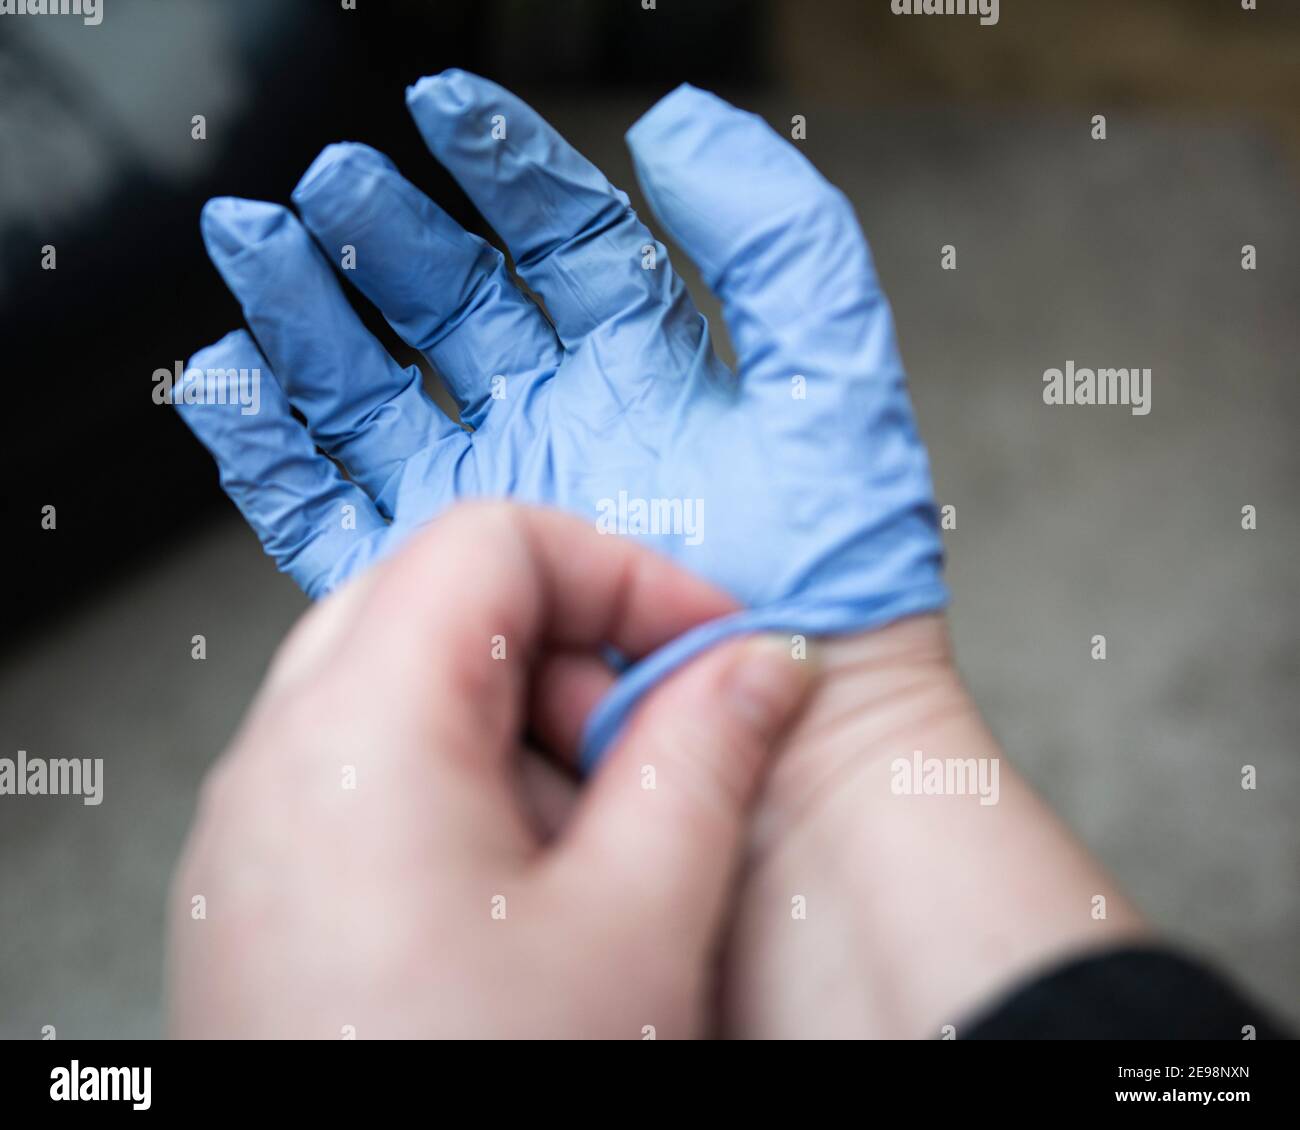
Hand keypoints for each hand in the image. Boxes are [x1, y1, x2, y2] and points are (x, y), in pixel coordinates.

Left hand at [167, 503, 814, 1037]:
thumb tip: (760, 663)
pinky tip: (535, 885)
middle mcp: (279, 764)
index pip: (491, 541)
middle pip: (441, 599)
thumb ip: (708, 755)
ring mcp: (262, 826)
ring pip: (410, 682)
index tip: (709, 642)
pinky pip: (378, 768)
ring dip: (530, 722)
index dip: (623, 571)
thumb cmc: (482, 1101)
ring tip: (605, 833)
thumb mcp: (637, 925)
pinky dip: (475, 782)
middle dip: (575, 645)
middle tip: (661, 736)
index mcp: (356, 735)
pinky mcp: (271, 886)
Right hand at [174, 69, 945, 761]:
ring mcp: (491, 508)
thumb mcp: (833, 387)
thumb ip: (779, 244)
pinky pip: (332, 515)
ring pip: (373, 396)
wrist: (797, 741)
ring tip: (259, 252)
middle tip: (331, 183)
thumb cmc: (833, 581)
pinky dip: (273, 455)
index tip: (441, 109)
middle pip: (449, 311)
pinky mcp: (442, 590)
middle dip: (386, 238)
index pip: (562, 245)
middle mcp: (557, 431)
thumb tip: (681, 130)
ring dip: (308, 322)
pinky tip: (233, 387)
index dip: (502, 170)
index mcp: (644, 373)